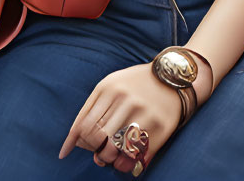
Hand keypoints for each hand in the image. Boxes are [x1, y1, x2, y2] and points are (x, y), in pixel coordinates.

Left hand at [60, 61, 205, 173]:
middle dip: (94, 151)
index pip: (85, 125)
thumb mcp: (109, 86)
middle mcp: (126, 100)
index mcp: (109, 88)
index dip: (78, 142)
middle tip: (98, 153)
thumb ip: (90, 109)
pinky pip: (137, 156)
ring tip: (111, 157)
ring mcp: (144, 114)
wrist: (171, 78)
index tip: (76, 149)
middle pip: (99, 139)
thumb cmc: (134, 84)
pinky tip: (125, 160)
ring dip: (109, 159)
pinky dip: (126, 164)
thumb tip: (72, 143)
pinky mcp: (159, 129)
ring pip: (116, 150)